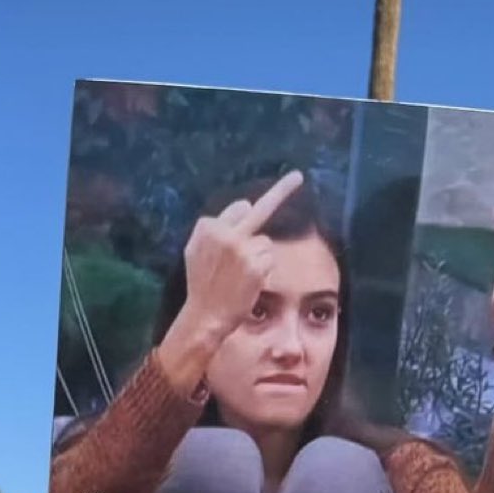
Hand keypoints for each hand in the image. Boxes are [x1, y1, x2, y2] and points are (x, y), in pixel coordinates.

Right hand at [181, 171, 303, 344]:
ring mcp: (241, 248)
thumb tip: (246, 203)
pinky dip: (263, 270)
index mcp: (207, 228)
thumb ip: (214, 226)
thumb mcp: (195, 251)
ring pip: (265, 242)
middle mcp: (224, 234)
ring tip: (241, 276)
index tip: (270, 193)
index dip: (243, 219)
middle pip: (258, 210)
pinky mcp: (255, 264)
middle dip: (281, 191)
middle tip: (298, 176)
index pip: (238, 210)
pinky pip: (270, 258)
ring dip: (258, 256)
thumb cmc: (202, 284)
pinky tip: (248, 282)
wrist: (205, 315)